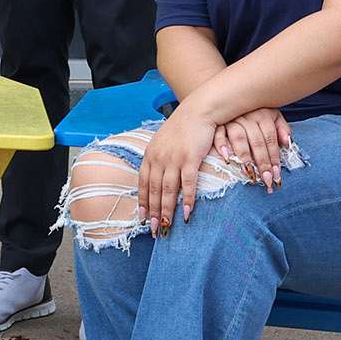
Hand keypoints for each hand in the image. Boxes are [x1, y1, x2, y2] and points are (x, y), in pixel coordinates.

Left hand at [136, 106, 216, 233]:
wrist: (199, 110)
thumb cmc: (184, 126)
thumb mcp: (164, 141)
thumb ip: (159, 157)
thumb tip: (157, 174)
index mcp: (150, 154)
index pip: (142, 182)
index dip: (142, 200)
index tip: (141, 216)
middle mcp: (159, 158)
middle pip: (153, 190)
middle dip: (152, 211)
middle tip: (152, 229)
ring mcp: (173, 159)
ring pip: (167, 190)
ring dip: (166, 210)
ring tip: (165, 227)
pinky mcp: (190, 158)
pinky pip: (187, 184)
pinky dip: (187, 200)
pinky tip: (187, 213)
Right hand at [211, 108, 292, 191]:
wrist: (228, 94)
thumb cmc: (253, 109)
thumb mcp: (272, 114)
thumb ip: (281, 128)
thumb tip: (286, 144)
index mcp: (263, 114)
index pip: (271, 139)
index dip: (275, 157)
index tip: (276, 174)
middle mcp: (247, 116)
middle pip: (257, 141)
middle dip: (263, 162)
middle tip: (266, 179)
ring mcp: (231, 118)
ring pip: (239, 138)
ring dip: (245, 157)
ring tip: (250, 173)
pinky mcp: (216, 122)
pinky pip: (218, 133)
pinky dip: (221, 145)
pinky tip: (227, 158)